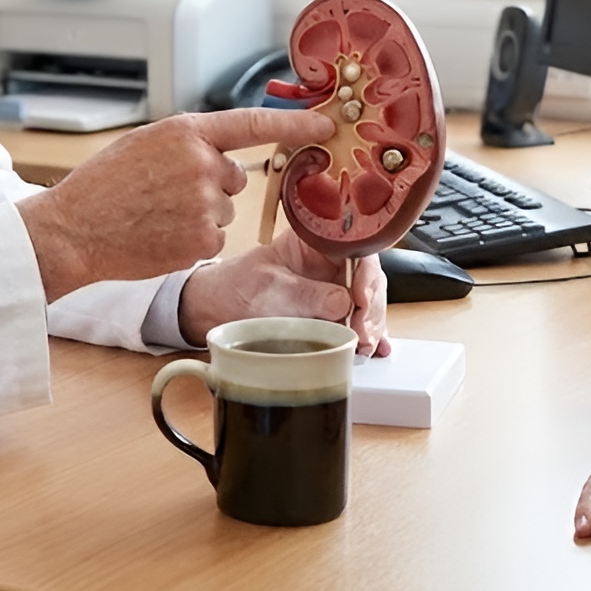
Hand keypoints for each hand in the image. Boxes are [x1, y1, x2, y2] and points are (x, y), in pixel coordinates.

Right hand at [16, 108, 333, 301]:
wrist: (74, 229)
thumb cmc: (103, 186)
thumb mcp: (144, 143)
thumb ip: (189, 143)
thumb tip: (227, 155)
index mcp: (187, 131)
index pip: (254, 123)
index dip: (296, 122)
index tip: (329, 123)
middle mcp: (201, 164)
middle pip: (235, 176)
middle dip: (210, 186)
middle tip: (164, 194)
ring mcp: (204, 204)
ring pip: (224, 210)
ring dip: (199, 215)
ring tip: (155, 215)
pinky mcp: (203, 240)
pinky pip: (215, 239)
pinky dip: (192, 241)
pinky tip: (160, 236)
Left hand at [179, 231, 389, 355]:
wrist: (213, 310)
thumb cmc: (234, 288)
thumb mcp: (268, 289)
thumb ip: (305, 295)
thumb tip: (344, 302)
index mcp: (314, 242)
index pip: (355, 248)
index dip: (366, 272)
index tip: (361, 298)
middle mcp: (329, 263)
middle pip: (368, 277)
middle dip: (372, 306)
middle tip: (363, 333)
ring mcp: (331, 288)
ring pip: (368, 301)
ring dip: (373, 324)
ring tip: (366, 345)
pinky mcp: (331, 313)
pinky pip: (358, 320)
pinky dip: (370, 333)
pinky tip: (378, 347)